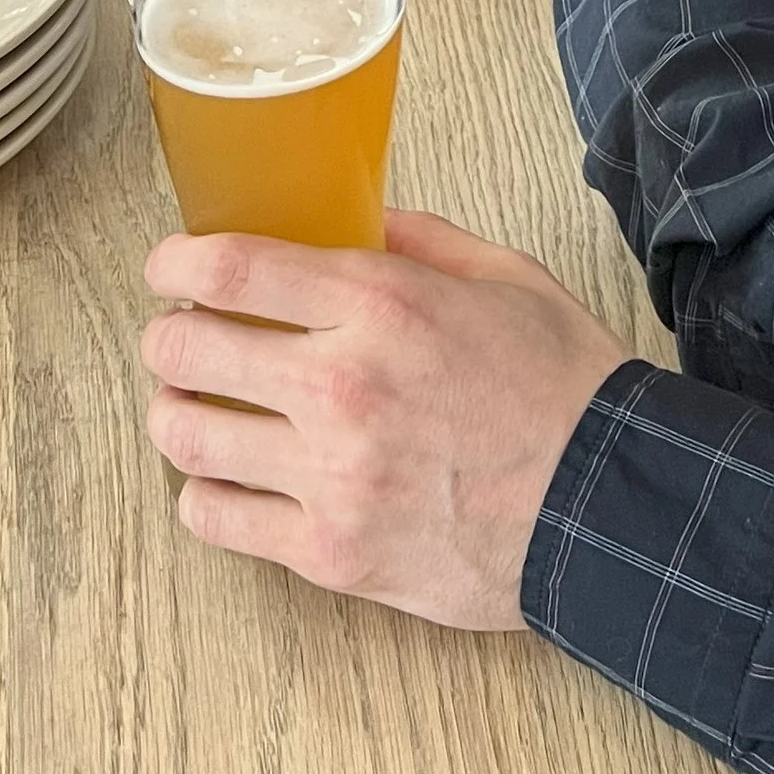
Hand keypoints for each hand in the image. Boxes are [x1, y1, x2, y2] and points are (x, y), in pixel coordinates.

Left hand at [140, 209, 630, 623]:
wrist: (606, 504)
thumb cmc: (565, 389)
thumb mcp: (508, 278)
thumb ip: (422, 241)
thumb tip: (358, 221)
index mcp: (384, 305)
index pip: (233, 269)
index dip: (177, 262)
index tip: (169, 266)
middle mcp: (342, 385)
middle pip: (187, 350)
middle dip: (167, 338)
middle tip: (178, 339)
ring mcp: (330, 476)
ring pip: (187, 438)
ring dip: (176, 414)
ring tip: (195, 408)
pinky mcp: (329, 552)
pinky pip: (216, 518)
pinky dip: (205, 493)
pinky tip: (229, 478)